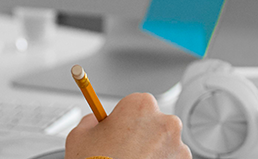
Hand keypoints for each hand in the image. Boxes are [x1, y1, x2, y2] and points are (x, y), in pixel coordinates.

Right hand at [64, 93, 191, 158]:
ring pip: (165, 144)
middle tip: (124, 152)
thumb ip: (91, 120)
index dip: (125, 120)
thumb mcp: (80, 135)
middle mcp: (165, 121)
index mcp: (140, 105)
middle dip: (142, 136)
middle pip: (154, 123)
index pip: (136, 105)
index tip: (119, 130)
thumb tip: (94, 120)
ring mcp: (177, 145)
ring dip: (153, 152)